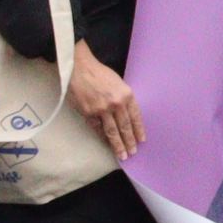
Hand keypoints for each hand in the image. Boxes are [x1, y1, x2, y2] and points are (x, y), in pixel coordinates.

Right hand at [69, 42, 143, 160]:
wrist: (80, 68)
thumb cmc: (100, 74)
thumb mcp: (119, 83)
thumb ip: (123, 98)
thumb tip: (127, 115)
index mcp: (127, 95)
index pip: (135, 117)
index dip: (139, 130)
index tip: (142, 140)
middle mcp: (116, 104)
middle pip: (124, 127)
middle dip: (129, 141)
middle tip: (132, 153)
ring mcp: (101, 110)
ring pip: (111, 131)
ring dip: (117, 144)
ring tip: (122, 154)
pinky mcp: (88, 113)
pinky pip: (97, 129)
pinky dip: (102, 137)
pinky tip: (107, 144)